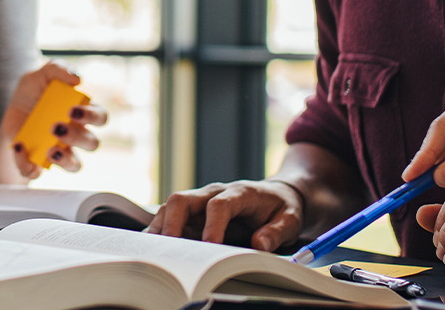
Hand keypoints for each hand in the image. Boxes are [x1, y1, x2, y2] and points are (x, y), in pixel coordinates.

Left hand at [0, 61, 107, 176]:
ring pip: (75, 165)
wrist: (10, 110)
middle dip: (77, 137)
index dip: (93, 117)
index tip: (73, 110)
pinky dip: (27, 164)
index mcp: (82, 113)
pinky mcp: (39, 163)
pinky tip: (19, 147)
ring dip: (65, 160)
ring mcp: (60, 151)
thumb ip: (57, 68)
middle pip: (92, 143)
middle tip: (56, 126)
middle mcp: (76, 135)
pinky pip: (36, 172)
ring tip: (49, 148)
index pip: (101, 117)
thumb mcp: (39, 74)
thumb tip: (77, 79)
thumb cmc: (33, 92)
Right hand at [146, 179, 303, 250]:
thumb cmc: (282, 208)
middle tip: (169, 249)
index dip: (212, 225)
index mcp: (240, 192)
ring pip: (172, 206)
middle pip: (184, 199)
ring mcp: (202, 200)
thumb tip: (258, 244)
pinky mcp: (195, 211)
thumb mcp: (290, 220)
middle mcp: (215, 192)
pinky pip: (171, 216)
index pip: (219, 204)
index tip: (210, 246)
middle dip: (172, 223)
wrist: (277, 195)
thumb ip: (277, 231)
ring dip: (161, 227)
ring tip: (154, 251)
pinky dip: (161, 230)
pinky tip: (155, 247)